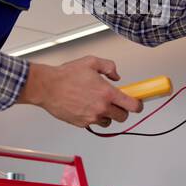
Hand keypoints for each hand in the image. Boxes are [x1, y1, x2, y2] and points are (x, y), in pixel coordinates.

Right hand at [16, 56, 143, 128]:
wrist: (47, 87)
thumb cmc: (66, 75)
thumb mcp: (91, 62)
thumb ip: (109, 67)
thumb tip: (116, 76)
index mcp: (107, 93)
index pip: (132, 106)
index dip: (138, 105)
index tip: (138, 103)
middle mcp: (101, 107)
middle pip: (123, 117)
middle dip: (122, 110)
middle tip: (116, 103)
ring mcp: (91, 117)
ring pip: (108, 122)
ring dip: (107, 115)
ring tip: (98, 104)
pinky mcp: (82, 123)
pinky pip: (94, 124)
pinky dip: (94, 118)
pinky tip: (86, 107)